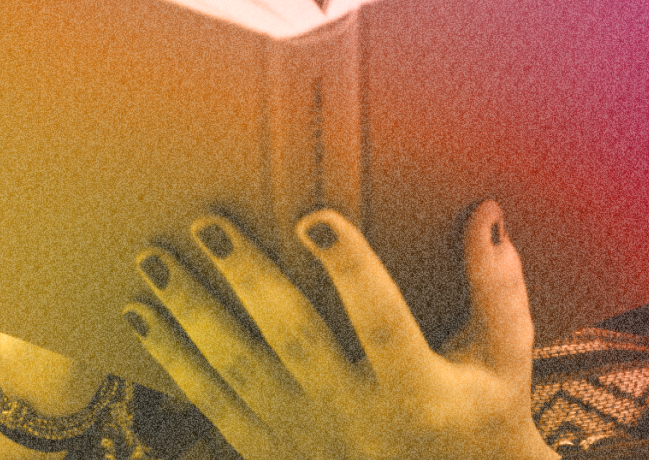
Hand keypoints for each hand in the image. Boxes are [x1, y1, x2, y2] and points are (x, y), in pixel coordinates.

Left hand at [123, 199, 557, 459]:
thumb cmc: (483, 418)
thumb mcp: (504, 360)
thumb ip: (496, 287)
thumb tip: (484, 212)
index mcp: (418, 391)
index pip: (380, 321)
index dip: (349, 269)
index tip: (317, 218)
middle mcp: (356, 418)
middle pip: (291, 342)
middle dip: (246, 281)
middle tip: (209, 225)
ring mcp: (307, 441)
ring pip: (237, 373)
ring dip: (191, 315)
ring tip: (155, 261)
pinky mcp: (272, 454)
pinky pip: (212, 405)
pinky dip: (174, 361)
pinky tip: (144, 318)